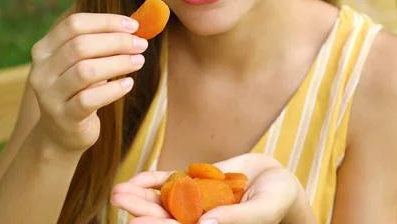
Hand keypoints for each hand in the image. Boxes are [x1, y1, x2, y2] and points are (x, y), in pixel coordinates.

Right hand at [28, 12, 147, 153]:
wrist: (62, 133)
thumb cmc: (80, 89)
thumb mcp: (84, 62)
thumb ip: (101, 42)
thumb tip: (135, 23)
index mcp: (45, 49)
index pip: (74, 24)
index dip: (106, 22)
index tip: (134, 25)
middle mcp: (41, 70)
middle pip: (81, 46)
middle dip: (117, 42)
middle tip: (142, 45)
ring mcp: (49, 95)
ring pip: (86, 71)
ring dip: (118, 63)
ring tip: (139, 61)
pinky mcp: (63, 117)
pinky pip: (90, 99)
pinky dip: (113, 89)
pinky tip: (128, 84)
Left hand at [112, 153, 302, 223]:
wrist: (278, 180)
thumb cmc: (277, 200)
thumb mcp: (261, 210)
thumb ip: (236, 218)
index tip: (136, 223)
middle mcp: (200, 218)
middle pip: (165, 216)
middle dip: (141, 208)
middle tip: (117, 198)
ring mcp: (196, 200)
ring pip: (164, 199)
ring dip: (141, 194)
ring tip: (118, 189)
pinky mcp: (197, 181)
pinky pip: (173, 181)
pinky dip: (156, 179)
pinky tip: (138, 177)